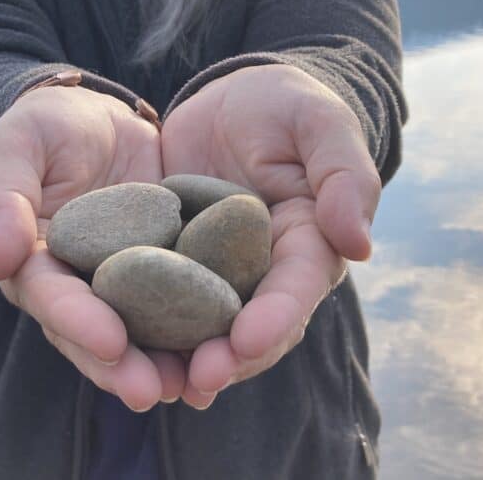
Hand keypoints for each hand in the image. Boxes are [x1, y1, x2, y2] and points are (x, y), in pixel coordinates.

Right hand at [0, 86, 184, 410]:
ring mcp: (122, 283)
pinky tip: (229, 348)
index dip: (78, 322)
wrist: (95, 116)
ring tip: (195, 386)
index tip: (111, 342)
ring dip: (163, 363)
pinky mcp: (164, 269)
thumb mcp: (14, 149)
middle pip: (95, 335)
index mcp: (34, 264)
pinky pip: (179, 303)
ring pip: (139, 333)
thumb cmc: (43, 128)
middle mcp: (77, 286)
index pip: (51, 299)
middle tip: (154, 391)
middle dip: (122, 366)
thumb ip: (1, 201)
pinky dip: (199, 328)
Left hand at [161, 64, 380, 408]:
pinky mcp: (178, 265)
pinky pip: (164, 303)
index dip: (275, 318)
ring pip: (209, 329)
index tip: (245, 340)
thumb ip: (344, 174)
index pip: (297, 288)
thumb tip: (359, 243)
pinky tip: (123, 354)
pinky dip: (150, 330)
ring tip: (159, 384)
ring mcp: (220, 273)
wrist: (237, 98)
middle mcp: (266, 271)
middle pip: (254, 327)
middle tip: (199, 380)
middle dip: (230, 357)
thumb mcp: (319, 122)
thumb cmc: (288, 105)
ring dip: (188, 360)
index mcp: (308, 242)